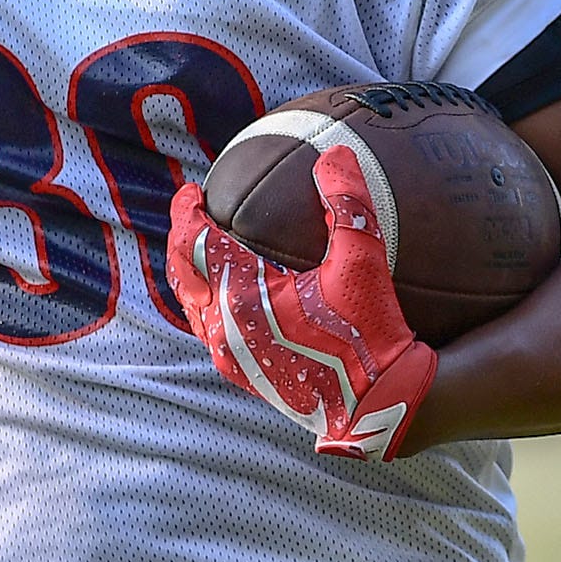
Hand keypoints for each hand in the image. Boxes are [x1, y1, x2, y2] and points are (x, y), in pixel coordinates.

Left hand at [165, 145, 437, 460]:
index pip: (194, 245)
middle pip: (182, 276)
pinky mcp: (245, 377)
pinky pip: (212, 331)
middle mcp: (224, 330)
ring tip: (206, 252)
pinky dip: (211, 303)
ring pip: (193, 308)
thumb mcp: (365, 262)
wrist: (378, 408)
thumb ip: (349, 204)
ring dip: (193, 276)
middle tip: (192, 216)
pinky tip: (237, 295)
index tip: (192, 192)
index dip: (187, 214)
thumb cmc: (372, 334)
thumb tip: (336, 153)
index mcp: (241, 298)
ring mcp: (231, 358)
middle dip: (183, 243)